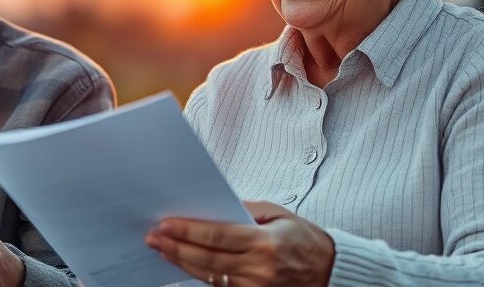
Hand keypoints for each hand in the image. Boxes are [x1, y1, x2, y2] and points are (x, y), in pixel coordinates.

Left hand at [144, 200, 333, 286]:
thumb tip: (211, 207)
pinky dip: (199, 276)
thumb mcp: (278, 214)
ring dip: (181, 263)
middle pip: (207, 259)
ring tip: (162, 250)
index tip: (165, 224)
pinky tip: (183, 266)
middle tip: (153, 237)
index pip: (217, 236)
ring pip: (209, 276)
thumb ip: (245, 209)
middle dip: (176, 247)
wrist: (330, 270)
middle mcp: (260, 269)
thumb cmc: (303, 238)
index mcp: (265, 243)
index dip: (187, 231)